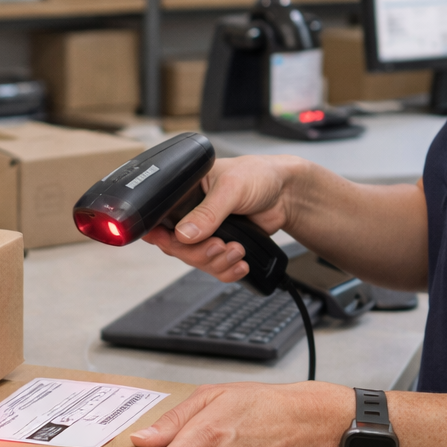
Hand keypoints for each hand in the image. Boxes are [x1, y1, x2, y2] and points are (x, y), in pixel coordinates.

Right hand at [140, 155, 299, 281]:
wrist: (286, 193)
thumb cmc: (258, 175)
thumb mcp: (231, 187)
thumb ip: (207, 212)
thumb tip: (184, 234)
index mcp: (184, 192)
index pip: (160, 219)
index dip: (161, 235)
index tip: (170, 243)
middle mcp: (190, 213)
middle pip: (176, 246)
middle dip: (198, 252)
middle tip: (219, 245)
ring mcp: (206, 232)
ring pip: (196, 261)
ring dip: (217, 262)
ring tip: (238, 250)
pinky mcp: (222, 246)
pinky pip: (214, 268)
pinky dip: (227, 270)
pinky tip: (241, 264)